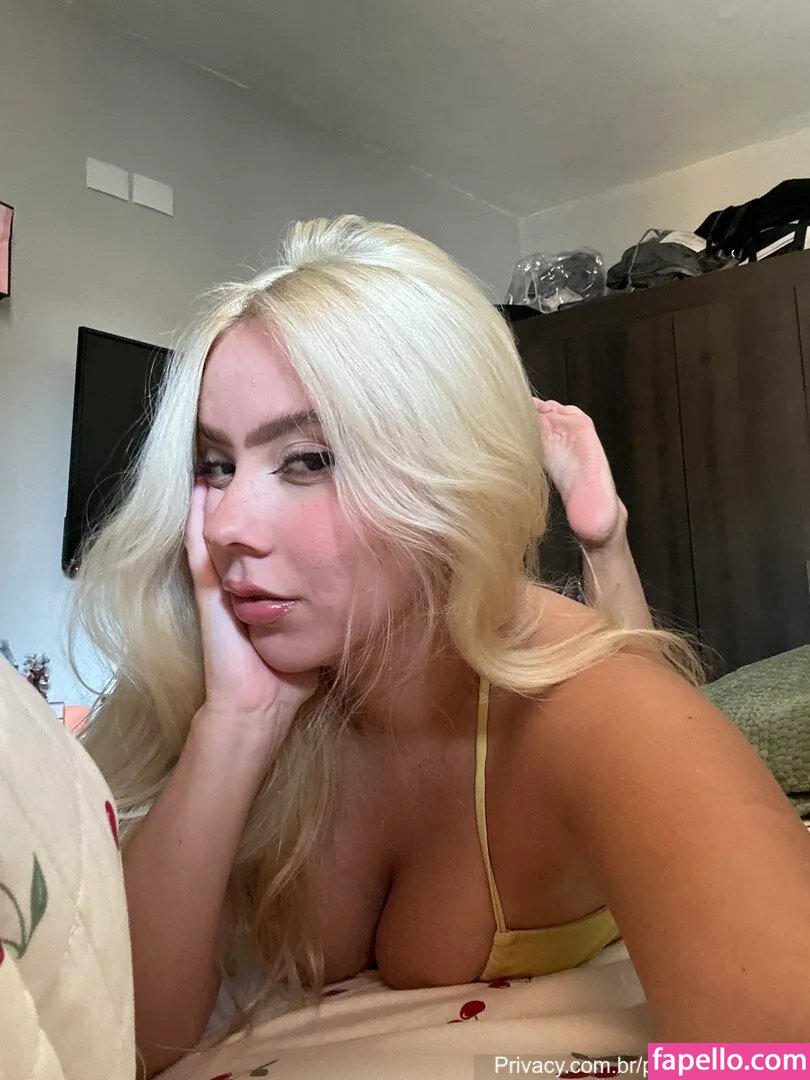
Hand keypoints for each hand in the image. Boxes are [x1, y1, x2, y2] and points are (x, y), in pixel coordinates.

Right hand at [183, 478, 317, 756]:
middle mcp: (236, 584)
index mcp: (259, 592)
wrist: (259, 708)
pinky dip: (196, 518)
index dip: (268, 512)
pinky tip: (198, 489)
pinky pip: (199, 549)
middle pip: (237, 529)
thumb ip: (328, 609)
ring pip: (213, 531)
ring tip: (218, 459)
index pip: (263, 543)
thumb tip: (364, 589)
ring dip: (215, 497)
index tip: (280, 478)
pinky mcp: (208, 595)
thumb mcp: (314, 631)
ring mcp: (219, 587)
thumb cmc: (289, 679)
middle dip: (240, 495)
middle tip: (241, 455)